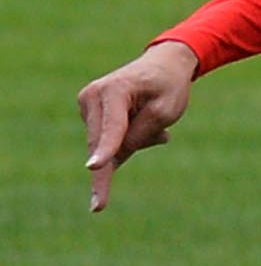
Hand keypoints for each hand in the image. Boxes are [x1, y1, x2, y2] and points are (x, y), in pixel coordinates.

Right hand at [78, 40, 198, 213]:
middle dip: (116, 159)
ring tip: (156, 123)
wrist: (162, 63)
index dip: (105, 150)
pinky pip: (108, 139)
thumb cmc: (168, 86)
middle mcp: (93, 94)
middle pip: (100, 140)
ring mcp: (87, 103)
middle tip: (102, 201)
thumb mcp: (165, 111)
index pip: (112, 127)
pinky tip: (143, 120)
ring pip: (106, 142)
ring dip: (133, 141)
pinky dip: (128, 138)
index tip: (92, 168)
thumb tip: (110, 162)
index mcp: (115, 89)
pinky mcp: (89, 113)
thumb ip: (141, 135)